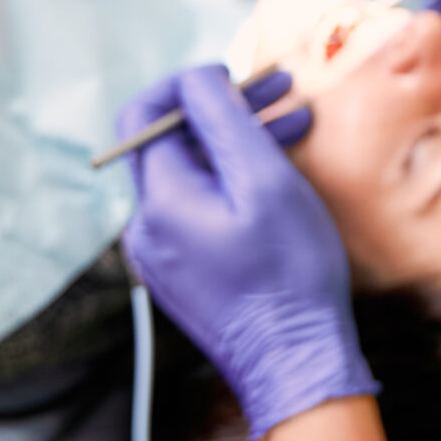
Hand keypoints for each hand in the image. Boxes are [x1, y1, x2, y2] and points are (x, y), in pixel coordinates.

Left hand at [117, 66, 375, 440]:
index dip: (188, 85)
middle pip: (172, 144)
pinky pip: (199, 211)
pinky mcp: (184, 275)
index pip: (144, 116)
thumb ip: (222, 119)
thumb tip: (196, 76)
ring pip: (192, 176)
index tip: (237, 75)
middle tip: (282, 92)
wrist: (296, 366)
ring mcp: (163, 256)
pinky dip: (233, 183)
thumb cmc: (289, 272)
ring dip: (237, 145)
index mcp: (158, 200)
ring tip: (295, 126)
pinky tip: (278, 177)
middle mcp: (147, 227)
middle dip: (225, 111)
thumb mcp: (263, 179)